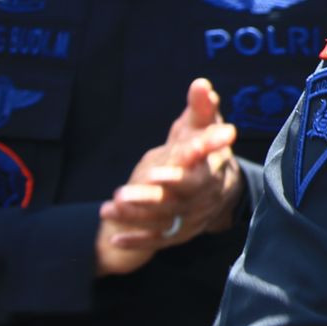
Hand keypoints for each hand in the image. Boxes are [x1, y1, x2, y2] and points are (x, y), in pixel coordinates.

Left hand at [94, 79, 241, 276]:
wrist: (217, 188)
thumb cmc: (204, 150)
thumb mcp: (202, 128)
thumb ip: (201, 108)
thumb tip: (201, 84)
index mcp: (212, 170)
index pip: (200, 173)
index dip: (177, 176)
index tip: (155, 174)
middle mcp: (204, 197)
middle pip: (179, 201)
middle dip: (151, 199)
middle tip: (122, 193)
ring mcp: (192, 217)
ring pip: (165, 221)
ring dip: (137, 217)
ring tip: (109, 207)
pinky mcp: (178, 233)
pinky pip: (157, 241)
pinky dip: (136, 241)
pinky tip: (113, 238)